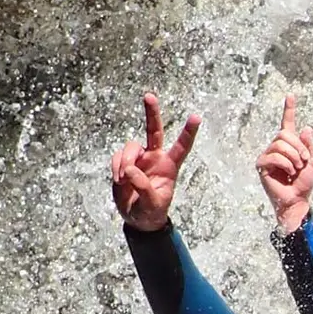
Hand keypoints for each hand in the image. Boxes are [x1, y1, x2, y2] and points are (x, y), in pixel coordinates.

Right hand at [110, 93, 200, 231]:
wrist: (137, 218)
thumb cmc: (151, 212)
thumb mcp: (152, 204)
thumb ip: (144, 188)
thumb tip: (130, 170)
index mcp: (170, 166)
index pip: (182, 147)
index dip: (188, 132)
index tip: (196, 117)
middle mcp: (155, 158)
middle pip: (154, 131)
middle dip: (152, 113)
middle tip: (149, 96)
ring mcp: (139, 159)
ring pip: (130, 147)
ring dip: (125, 162)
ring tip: (123, 180)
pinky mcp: (124, 162)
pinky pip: (117, 157)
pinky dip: (116, 168)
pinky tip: (119, 181)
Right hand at [257, 94, 312, 233]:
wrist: (297, 200)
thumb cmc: (304, 183)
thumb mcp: (312, 162)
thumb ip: (308, 146)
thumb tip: (305, 128)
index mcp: (289, 145)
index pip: (287, 123)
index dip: (289, 109)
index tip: (290, 95)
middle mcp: (276, 147)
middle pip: (284, 134)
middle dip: (298, 147)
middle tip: (303, 160)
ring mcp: (268, 155)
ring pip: (280, 144)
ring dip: (293, 156)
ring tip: (296, 169)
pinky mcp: (262, 165)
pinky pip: (274, 156)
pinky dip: (285, 163)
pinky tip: (288, 172)